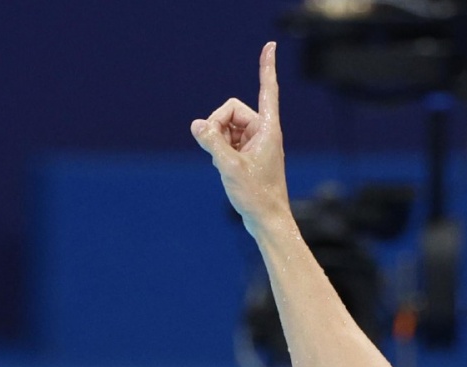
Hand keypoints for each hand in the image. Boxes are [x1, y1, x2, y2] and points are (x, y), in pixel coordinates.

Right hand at [191, 42, 292, 229]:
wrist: (267, 220)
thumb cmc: (256, 196)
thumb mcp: (229, 167)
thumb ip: (211, 142)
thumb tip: (197, 123)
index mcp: (267, 129)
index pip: (267, 90)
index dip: (266, 67)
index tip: (270, 45)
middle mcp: (264, 132)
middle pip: (231, 110)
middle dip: (217, 124)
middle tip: (216, 149)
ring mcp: (255, 143)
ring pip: (225, 126)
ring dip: (217, 140)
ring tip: (224, 163)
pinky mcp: (248, 154)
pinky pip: (226, 140)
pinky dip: (219, 149)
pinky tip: (223, 168)